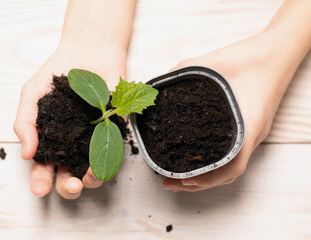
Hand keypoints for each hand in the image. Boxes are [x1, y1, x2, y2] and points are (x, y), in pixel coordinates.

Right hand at [14, 43, 125, 198]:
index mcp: (51, 139)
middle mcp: (73, 144)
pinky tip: (102, 163)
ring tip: (86, 178)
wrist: (89, 51)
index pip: (44, 166)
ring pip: (93, 169)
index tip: (40, 189)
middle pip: (70, 175)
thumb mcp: (32, 94)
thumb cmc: (58, 73)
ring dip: (91, 180)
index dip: (41, 181)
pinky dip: (109, 160)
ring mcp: (95, 138)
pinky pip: (114, 151)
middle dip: (69, 187)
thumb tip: (26, 153)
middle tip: (70, 186)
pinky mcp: (116, 130)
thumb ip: (25, 123)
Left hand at [163, 31, 291, 191]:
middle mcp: (252, 135)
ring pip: (231, 165)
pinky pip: (233, 152)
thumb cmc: (248, 58)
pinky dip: (215, 161)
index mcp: (247, 125)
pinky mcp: (250, 127)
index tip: (181, 181)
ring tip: (180, 177)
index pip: (232, 166)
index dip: (206, 179)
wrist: (275, 52)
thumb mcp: (209, 64)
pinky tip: (197, 156)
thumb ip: (180, 73)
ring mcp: (253, 132)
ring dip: (206, 175)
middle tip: (169, 183)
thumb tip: (155, 85)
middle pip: (228, 173)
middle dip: (198, 183)